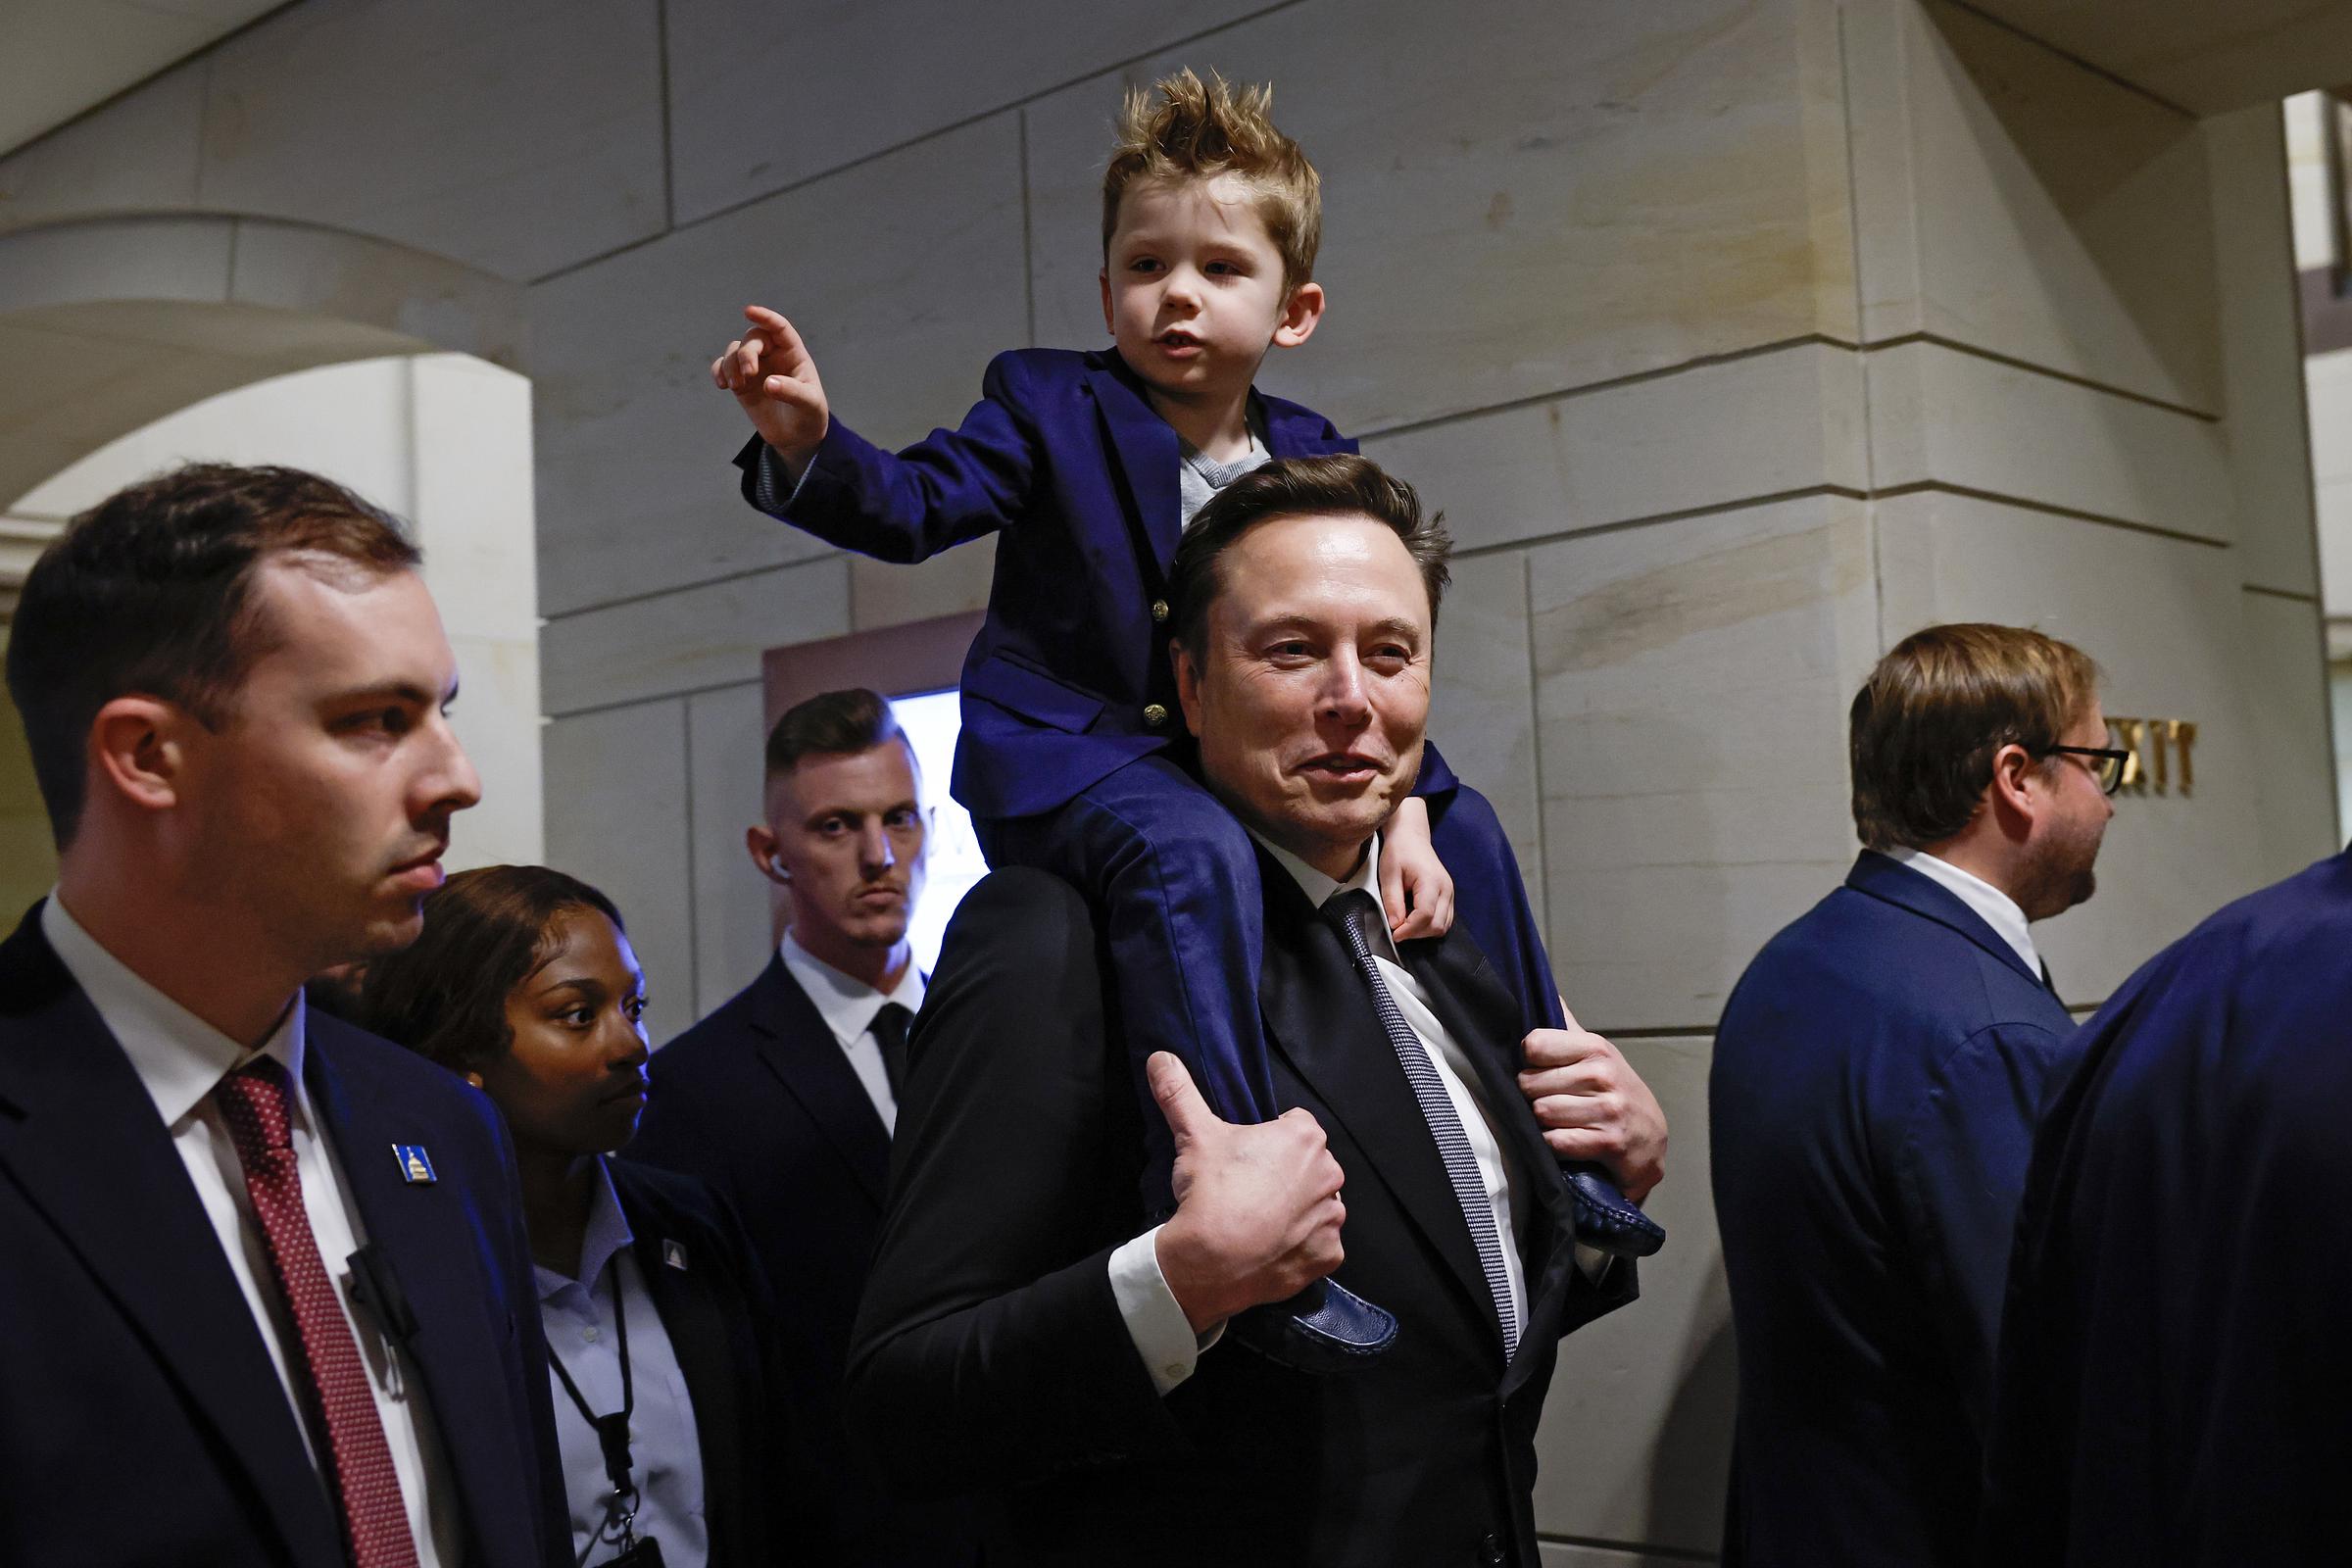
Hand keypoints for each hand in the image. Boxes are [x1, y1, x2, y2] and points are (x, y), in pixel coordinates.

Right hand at [711, 304, 829, 472]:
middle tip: (748, 374)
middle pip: (753, 339)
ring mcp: (755, 367)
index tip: (748, 311)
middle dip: (746, 353)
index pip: (779, 328)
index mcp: (793, 354)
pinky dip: (718, 371)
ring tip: (737, 387)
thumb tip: (768, 383)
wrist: (797, 437)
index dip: (765, 317)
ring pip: (735, 351)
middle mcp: (772, 355)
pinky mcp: (741, 382)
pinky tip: (723, 385)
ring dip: (731, 365)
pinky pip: (723, 366)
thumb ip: (792, 392)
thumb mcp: (809, 405)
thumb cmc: (809, 416)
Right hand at [1146, 1052, 1347, 1333]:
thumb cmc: (1210, 1191)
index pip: (1294, 1126)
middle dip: (1286, 1174)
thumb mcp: (1193, 1134)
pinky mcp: (1330, 1255)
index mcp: (1305, 1137)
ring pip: (1317, 1204)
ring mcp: (1333, 1217)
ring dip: (1297, 1210)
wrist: (1211, 1262)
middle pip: (1309, 1166)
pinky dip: (1301, 1247)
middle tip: (1249, 1190)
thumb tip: (1160, 1057)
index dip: (1267, 1141)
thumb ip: (1180, 1091)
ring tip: (1259, 1221)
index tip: (1245, 1159)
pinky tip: (1272, 1247)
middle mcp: (1330, 1174)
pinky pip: (1320, 1244)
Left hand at [1379, 796, 1453, 940]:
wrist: (1411, 837)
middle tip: (1397, 930)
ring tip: (1405, 924)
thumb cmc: (1400, 851)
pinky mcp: (1448, 896)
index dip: (1409, 929)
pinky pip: (1444, 920)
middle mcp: (1446, 889)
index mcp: (1432, 881)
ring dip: (1423, 931)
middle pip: (1437, 925)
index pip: (1425, 914)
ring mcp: (1450, 893)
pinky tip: (1414, 919)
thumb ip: (1392, 900)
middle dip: (1416, 933)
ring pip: (1443, 926)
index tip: (1394, 934)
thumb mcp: (1389, 874)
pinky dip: (1429, 925)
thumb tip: (1395, 924)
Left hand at [1517, 1000, 1666, 1201]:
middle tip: (1553, 1100)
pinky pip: (1556, 1141)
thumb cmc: (1615, 1092)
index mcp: (1595, 1048)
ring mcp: (1607, 1109)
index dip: (1529, 1061)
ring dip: (1544, 1122)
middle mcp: (1602, 1075)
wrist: (1650, 1139)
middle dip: (1533, 1096)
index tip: (1542, 1069)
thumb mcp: (1597, 1054)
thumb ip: (1568, 1028)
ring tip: (1561, 1121)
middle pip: (1530, 1083)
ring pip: (1541, 1112)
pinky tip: (1569, 1139)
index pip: (1534, 1045)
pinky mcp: (1608, 1142)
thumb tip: (1547, 990)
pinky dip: (1555, 1144)